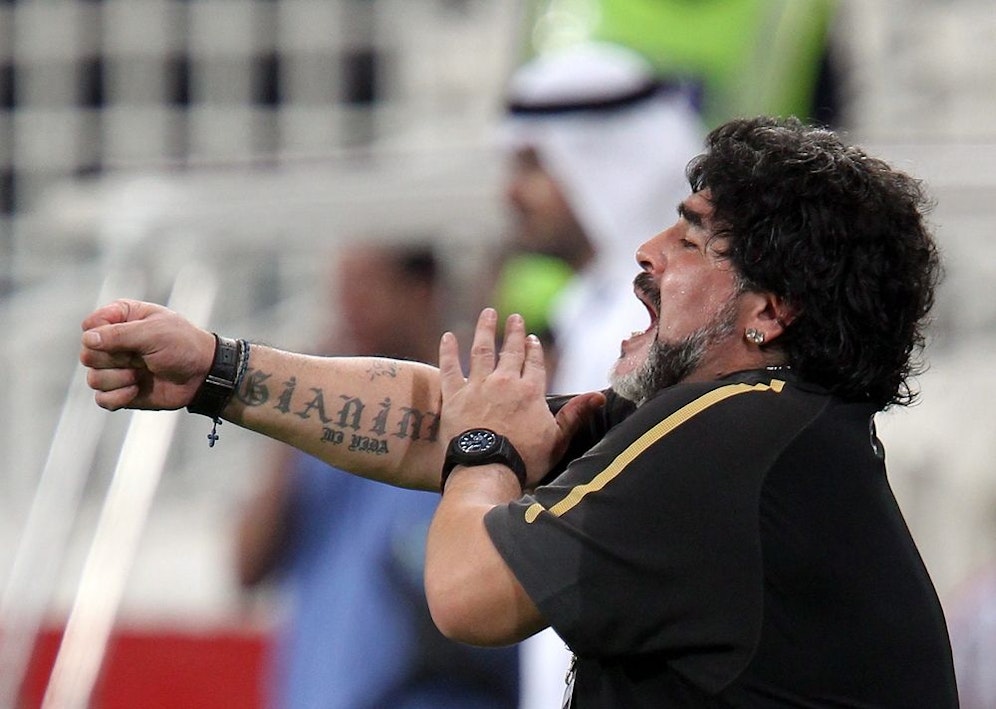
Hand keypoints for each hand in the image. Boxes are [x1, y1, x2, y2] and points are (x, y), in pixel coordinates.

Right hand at [79, 299, 215, 410]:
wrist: (203, 375)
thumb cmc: (184, 346)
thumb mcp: (154, 333)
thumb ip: (119, 334)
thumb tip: (88, 339)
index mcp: (122, 318)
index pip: (90, 326)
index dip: (103, 335)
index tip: (130, 337)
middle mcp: (115, 342)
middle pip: (88, 354)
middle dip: (115, 360)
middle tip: (141, 358)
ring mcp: (116, 368)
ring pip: (93, 378)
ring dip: (119, 379)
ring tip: (141, 374)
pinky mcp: (120, 390)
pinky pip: (101, 399)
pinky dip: (119, 397)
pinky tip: (136, 389)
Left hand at [438, 308, 603, 487]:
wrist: (487, 470)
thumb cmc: (524, 460)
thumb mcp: (557, 440)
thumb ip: (576, 415)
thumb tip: (600, 397)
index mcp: (530, 391)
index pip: (534, 363)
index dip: (533, 349)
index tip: (532, 338)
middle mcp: (504, 382)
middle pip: (511, 351)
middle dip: (514, 333)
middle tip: (514, 317)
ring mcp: (477, 387)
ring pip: (481, 350)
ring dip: (485, 330)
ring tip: (488, 314)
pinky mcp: (454, 396)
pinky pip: (450, 368)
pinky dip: (448, 351)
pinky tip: (448, 337)